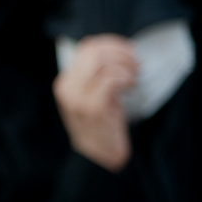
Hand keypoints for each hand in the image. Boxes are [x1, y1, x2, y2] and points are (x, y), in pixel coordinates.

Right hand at [53, 35, 137, 171]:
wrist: (98, 157)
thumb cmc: (101, 125)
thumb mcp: (93, 95)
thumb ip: (96, 75)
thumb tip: (118, 49)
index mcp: (65, 82)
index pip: (87, 47)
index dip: (112, 43)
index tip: (130, 51)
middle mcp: (67, 87)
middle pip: (94, 51)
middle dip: (121, 52)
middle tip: (136, 63)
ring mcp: (78, 98)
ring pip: (102, 63)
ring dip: (125, 66)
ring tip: (135, 77)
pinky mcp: (93, 107)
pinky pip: (110, 79)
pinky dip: (125, 78)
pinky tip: (131, 87)